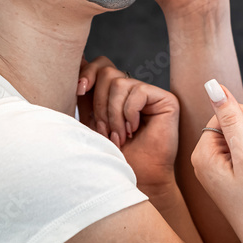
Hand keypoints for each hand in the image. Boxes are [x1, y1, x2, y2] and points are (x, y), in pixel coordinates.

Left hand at [77, 56, 179, 194]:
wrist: (135, 179)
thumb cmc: (114, 158)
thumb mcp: (91, 123)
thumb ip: (86, 95)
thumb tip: (77, 63)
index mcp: (114, 94)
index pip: (100, 66)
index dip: (87, 73)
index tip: (79, 90)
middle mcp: (131, 90)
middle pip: (107, 71)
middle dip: (100, 103)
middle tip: (104, 131)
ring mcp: (149, 93)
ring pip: (119, 83)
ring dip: (114, 114)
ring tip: (119, 136)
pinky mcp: (165, 99)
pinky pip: (137, 91)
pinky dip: (130, 113)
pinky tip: (134, 130)